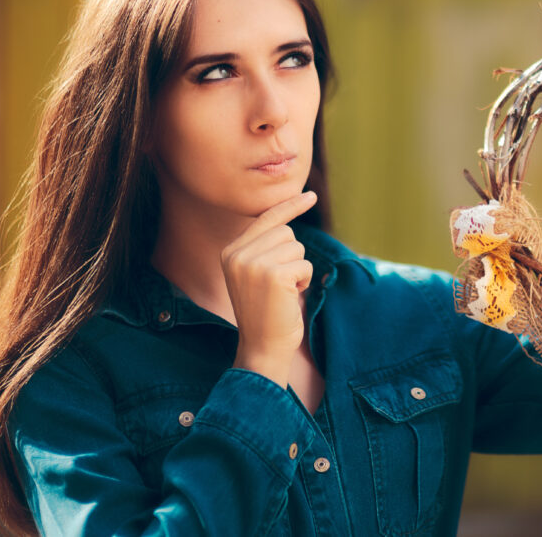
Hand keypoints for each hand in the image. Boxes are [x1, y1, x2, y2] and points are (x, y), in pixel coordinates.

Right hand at [222, 191, 316, 385]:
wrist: (263, 346)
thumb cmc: (267, 312)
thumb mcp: (257, 274)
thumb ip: (266, 247)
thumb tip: (289, 220)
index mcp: (230, 251)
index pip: (266, 219)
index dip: (290, 206)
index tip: (311, 195)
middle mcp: (238, 254)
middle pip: (285, 232)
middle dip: (293, 255)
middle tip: (281, 283)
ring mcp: (253, 264)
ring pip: (297, 247)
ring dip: (299, 269)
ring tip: (284, 291)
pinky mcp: (273, 275)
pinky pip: (305, 264)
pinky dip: (305, 279)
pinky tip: (290, 297)